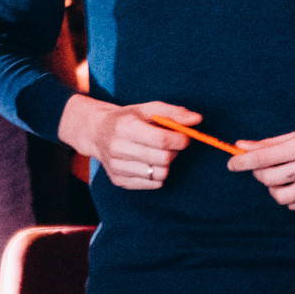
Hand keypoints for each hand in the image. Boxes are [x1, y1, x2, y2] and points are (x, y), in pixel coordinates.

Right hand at [57, 97, 202, 190]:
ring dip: (166, 164)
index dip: (179, 140)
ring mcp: (117, 167)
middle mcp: (118, 148)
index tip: (184, 137)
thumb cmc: (128, 118)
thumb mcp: (148, 109)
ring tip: (159, 153)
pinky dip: (158, 174)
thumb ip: (174, 113)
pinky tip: (150, 162)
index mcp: (125, 127)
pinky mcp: (119, 181)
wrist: (97, 132)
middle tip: (170, 144)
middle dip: (174, 151)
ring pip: (160, 174)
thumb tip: (197, 119)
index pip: (161, 140)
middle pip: (163, 159)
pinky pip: (153, 184)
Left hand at [227, 116, 294, 210]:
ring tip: (279, 177)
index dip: (243, 162)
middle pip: (268, 178)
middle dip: (257, 173)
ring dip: (272, 187)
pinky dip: (289, 196)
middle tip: (260, 166)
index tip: (231, 163)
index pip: (264, 158)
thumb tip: (241, 146)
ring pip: (280, 196)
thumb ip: (271, 142)